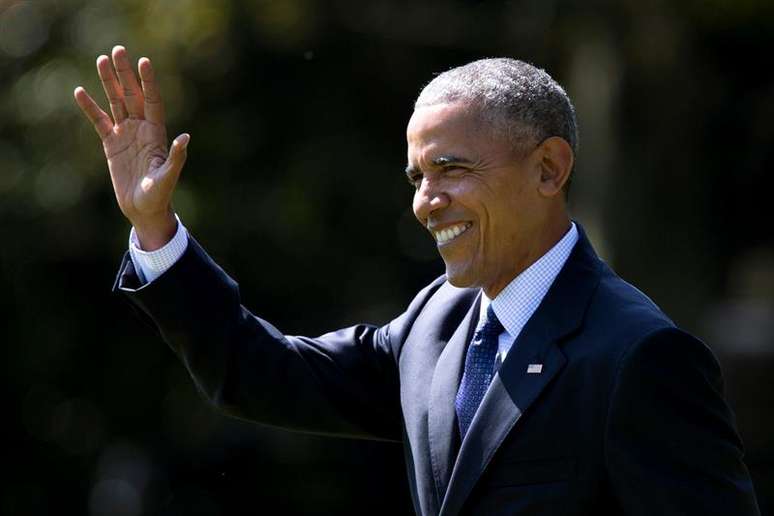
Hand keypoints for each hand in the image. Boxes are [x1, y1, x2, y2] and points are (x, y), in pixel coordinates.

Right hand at [74, 45, 188, 249]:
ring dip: (109, 82)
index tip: (144, 62)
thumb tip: (185, 138)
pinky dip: (90, 107)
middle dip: (126, 74)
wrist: (144, 209)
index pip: (153, 101)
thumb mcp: (168, 177)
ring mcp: (126, 134)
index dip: (148, 82)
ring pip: (115, 102)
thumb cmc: (159, 195)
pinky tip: (79, 92)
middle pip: (132, 95)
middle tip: (118, 50)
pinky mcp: (111, 144)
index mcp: (156, 133)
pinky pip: (99, 121)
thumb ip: (176, 157)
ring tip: (101, 60)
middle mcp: (142, 129)